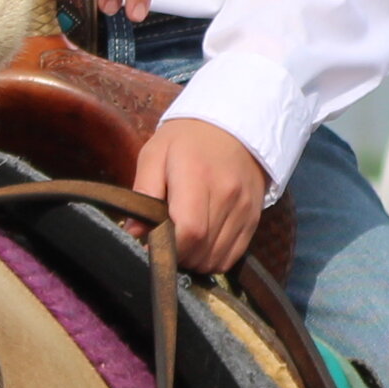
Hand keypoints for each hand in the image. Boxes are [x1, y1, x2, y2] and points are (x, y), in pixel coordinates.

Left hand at [136, 117, 265, 276]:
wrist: (232, 127)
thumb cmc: (185, 141)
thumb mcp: (155, 154)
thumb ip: (143, 191)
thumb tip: (134, 231)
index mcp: (197, 175)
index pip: (189, 230)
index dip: (169, 248)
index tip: (153, 245)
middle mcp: (227, 193)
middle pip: (202, 249)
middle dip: (179, 256)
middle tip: (165, 243)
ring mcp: (244, 207)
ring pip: (217, 257)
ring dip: (195, 260)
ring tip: (183, 243)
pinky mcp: (254, 216)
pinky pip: (233, 255)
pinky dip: (214, 259)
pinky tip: (202, 245)